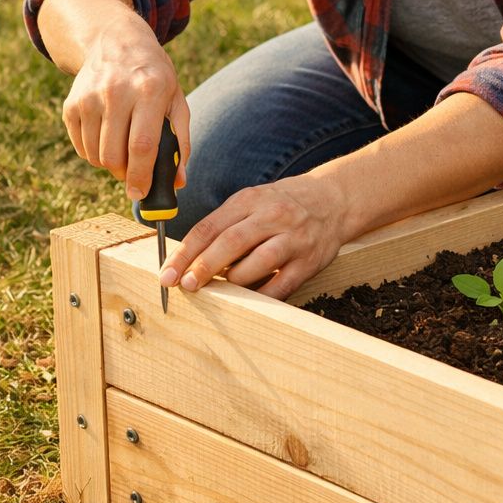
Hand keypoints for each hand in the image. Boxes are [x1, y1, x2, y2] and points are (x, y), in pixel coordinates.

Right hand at [62, 25, 188, 198]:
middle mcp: (115, 92)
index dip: (141, 175)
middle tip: (134, 171)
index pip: (142, 145)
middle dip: (125, 173)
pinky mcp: (71, 104)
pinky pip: (81, 147)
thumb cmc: (153, 76)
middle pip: (114, 155)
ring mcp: (88, 97)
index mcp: (149, 90)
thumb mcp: (175, 100)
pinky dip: (94, 153)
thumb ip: (181, 141)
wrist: (115, 40)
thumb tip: (177, 182)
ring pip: (95, 156)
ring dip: (110, 164)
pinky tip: (107, 136)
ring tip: (122, 148)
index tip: (141, 193)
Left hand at [159, 173, 348, 300]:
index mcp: (249, 200)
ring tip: (217, 292)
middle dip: (203, 267)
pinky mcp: (309, 262)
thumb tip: (188, 258)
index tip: (168, 272)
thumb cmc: (282, 204)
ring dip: (232, 282)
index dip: (185, 252)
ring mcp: (293, 239)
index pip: (209, 227)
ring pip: (257, 264)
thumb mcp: (251, 201)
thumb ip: (223, 225)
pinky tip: (246, 302)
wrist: (334, 200)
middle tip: (185, 285)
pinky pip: (281, 285)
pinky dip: (260, 297)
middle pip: (231, 243)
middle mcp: (272, 217)